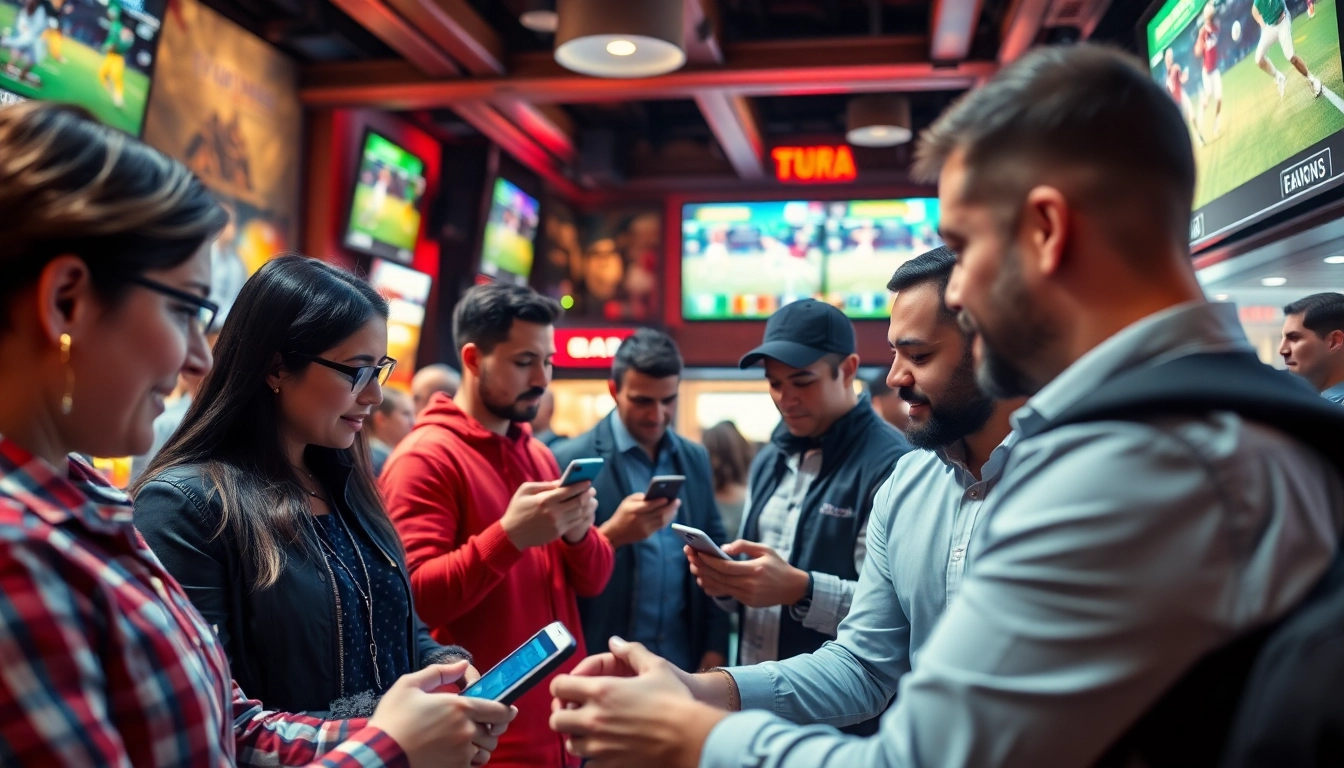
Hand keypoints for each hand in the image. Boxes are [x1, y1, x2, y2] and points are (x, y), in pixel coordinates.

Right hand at [369, 661, 515, 767]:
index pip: (499, 710)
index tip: (506, 712)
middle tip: (476, 727)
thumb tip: (462, 664)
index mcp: (460, 707)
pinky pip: (472, 766)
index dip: (506, 711)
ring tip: (464, 742)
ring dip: (479, 746)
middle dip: (488, 729)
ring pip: (485, 751)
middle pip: (494, 733)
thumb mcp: (409, 685)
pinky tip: (453, 755)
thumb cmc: (392, 718)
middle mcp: (466, 730)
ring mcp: (461, 753)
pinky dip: (468, 761)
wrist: (380, 753)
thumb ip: (440, 672)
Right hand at [500, 481, 596, 549]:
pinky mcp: (558, 533)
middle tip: (591, 489)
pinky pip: (576, 522)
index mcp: (544, 500)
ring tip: (589, 498)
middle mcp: (553, 513)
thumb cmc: (517, 509)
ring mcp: (557, 524)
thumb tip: (561, 482)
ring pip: (579, 513)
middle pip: (578, 502)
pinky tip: (583, 510)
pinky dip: (582, 515)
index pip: (569, 490)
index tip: (588, 480)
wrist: (511, 534)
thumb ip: (544, 485)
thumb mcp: (525, 491)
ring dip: (587, 504)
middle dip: (587, 494)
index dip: (581, 485)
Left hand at [550, 638, 724, 767]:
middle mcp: (594, 719)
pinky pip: (587, 764)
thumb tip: (615, 642)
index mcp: (601, 691)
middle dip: (563, 714)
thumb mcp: (656, 666)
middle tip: (576, 712)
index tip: (569, 689)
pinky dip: (591, 757)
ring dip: (576, 736)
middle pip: (556, 719)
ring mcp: (600, 745)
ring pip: (570, 744)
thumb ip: (631, 651)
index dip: (561, 686)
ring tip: (591, 731)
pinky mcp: (610, 764)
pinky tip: (604, 748)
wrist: (691, 737)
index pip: (559, 686)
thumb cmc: (675, 701)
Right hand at [598, 493, 679, 547]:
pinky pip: (660, 526)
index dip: (660, 502)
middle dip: (670, 507)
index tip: (669, 497)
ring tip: (676, 507)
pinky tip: (670, 514)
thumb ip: (640, 497)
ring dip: (671, 514)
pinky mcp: (647, 535)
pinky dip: (666, 520)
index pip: (650, 505)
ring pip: (662, 521)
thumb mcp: (627, 501)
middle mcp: (640, 520)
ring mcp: (644, 528)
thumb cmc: (622, 514)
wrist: (615, 533)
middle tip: (677, 501)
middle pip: (659, 513)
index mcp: (634, 510)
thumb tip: (655, 495)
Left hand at [686, 540, 809, 607]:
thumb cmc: (778, 565)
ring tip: (694, 566)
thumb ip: (743, 545)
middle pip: (719, 577)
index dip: (709, 560)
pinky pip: (726, 594)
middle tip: (690, 557)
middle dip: (702, 567)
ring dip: (704, 577)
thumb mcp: (765, 549)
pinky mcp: (747, 602)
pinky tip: (704, 579)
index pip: (726, 567)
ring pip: (720, 587)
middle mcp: (750, 585)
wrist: (793, 588)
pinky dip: (713, 587)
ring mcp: (748, 596)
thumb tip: (722, 549)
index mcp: (755, 570)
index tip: (697, 552)